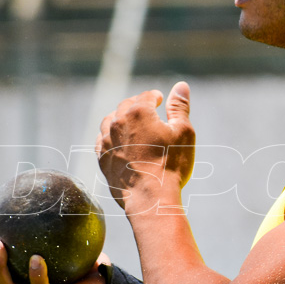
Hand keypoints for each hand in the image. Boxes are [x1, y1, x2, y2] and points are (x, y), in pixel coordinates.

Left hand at [95, 81, 195, 210]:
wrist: (150, 198)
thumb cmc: (170, 164)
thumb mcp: (183, 132)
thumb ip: (180, 107)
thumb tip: (181, 85)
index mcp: (138, 111)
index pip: (146, 96)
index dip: (155, 96)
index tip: (160, 100)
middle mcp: (118, 122)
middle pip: (126, 105)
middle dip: (138, 105)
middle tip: (147, 110)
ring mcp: (106, 140)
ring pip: (110, 120)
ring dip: (121, 118)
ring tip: (131, 123)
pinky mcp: (101, 157)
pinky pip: (101, 139)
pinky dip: (109, 136)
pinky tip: (117, 141)